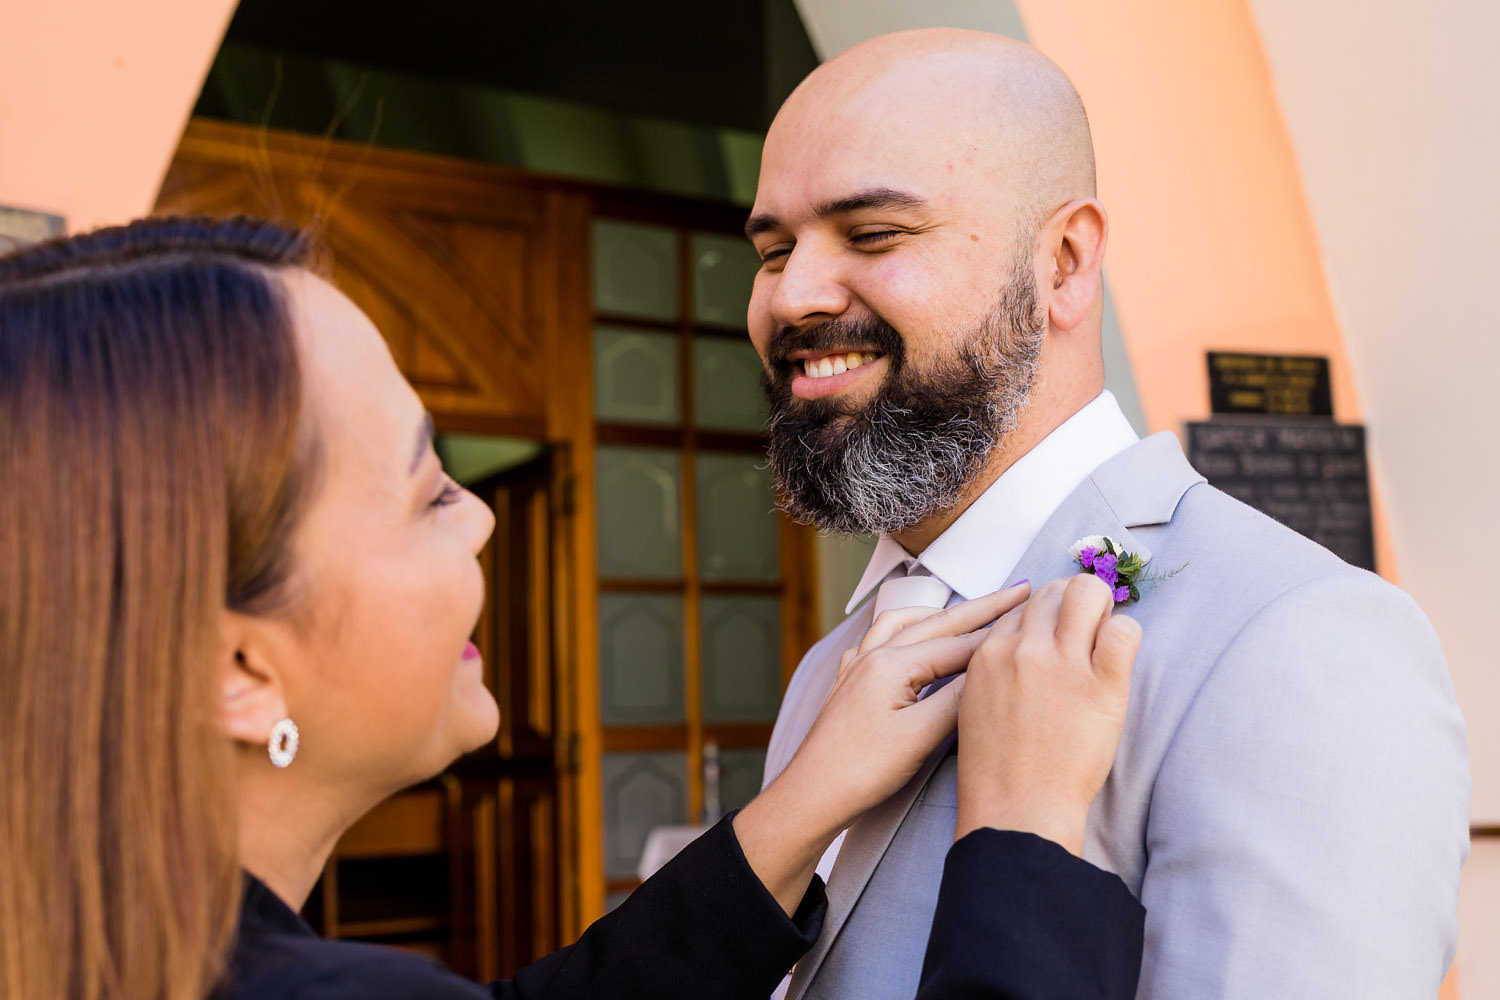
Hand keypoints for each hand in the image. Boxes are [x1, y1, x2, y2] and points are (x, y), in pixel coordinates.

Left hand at [733, 582, 1031, 913]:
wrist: (812, 795)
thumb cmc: (861, 771)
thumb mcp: (920, 737)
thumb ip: (957, 701)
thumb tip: (990, 674)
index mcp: (892, 664)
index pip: (959, 644)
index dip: (1000, 635)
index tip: (1034, 617)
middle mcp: (873, 656)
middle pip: (937, 623)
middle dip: (980, 607)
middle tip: (1018, 590)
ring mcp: (858, 668)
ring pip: (904, 624)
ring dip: (939, 614)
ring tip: (966, 609)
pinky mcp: (850, 685)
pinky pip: (879, 642)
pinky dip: (903, 631)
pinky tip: (908, 639)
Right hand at [954, 574, 1140, 853]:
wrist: (1017, 808)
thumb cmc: (997, 768)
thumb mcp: (977, 704)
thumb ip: (997, 668)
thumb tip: (1025, 646)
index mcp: (990, 652)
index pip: (1024, 605)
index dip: (1047, 618)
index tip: (1058, 638)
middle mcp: (1023, 648)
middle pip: (1055, 590)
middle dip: (1074, 605)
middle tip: (1086, 637)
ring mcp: (1063, 664)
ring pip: (1088, 593)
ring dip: (1101, 610)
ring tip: (1104, 642)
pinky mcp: (1102, 684)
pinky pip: (1124, 630)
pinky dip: (1126, 634)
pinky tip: (1118, 661)